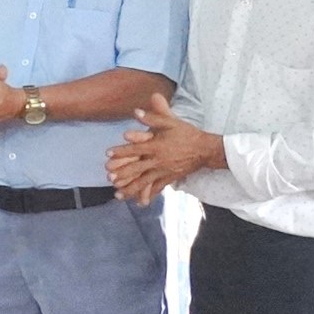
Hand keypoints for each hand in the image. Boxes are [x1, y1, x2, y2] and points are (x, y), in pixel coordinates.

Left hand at [106, 93, 221, 204]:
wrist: (206, 149)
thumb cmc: (187, 134)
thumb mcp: (171, 122)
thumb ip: (153, 117)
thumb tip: (135, 111)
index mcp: (156, 146)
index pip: (135, 149)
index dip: (121, 151)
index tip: (107, 154)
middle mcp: (158, 160)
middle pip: (137, 169)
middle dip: (122, 173)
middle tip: (108, 177)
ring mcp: (164, 171)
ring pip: (145, 182)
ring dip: (130, 188)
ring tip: (117, 194)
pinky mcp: (170, 178)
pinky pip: (157, 188)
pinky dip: (148, 195)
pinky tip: (139, 202)